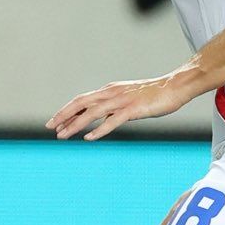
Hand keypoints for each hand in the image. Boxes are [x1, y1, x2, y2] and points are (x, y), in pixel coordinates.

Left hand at [48, 73, 195, 140]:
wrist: (175, 86)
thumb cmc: (153, 95)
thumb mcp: (128, 100)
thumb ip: (112, 108)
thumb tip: (99, 119)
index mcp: (109, 90)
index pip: (82, 100)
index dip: (67, 111)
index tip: (55, 122)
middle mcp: (112, 93)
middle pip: (81, 103)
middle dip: (63, 115)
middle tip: (49, 127)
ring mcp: (122, 100)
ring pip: (93, 112)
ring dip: (75, 124)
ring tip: (63, 135)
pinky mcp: (134, 109)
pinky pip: (113, 120)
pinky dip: (99, 129)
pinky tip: (89, 138)